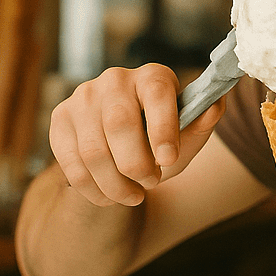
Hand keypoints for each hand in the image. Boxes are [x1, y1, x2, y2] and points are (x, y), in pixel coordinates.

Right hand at [49, 64, 225, 207]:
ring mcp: (83, 97)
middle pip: (119, 123)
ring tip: (134, 196)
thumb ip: (202, 123)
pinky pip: (71, 162)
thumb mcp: (188, 136)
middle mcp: (115, 80)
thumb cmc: (162, 140)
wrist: (124, 150)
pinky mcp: (60, 119)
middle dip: (137, 164)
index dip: (163, 128)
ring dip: (115, 183)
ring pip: (93, 149)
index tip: (168, 160)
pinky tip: (109, 197)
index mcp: (153, 77)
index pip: (157, 93)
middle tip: (152, 183)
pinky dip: (92, 188)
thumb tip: (214, 107)